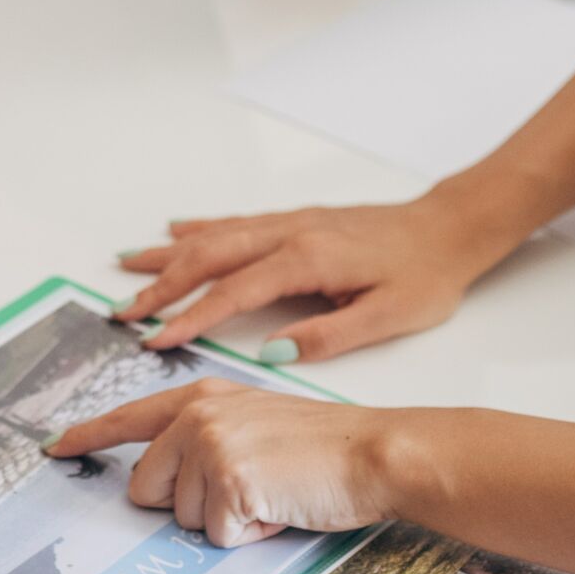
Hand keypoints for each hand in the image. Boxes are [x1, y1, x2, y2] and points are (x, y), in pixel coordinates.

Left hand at [42, 381, 397, 548]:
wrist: (374, 453)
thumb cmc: (325, 448)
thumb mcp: (254, 424)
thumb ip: (206, 439)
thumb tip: (166, 483)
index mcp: (202, 397)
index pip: (130, 418)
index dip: (88, 437)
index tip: (56, 448)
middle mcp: (197, 415)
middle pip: (148, 488)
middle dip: (189, 505)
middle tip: (248, 489)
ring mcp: (210, 446)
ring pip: (183, 518)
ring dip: (227, 521)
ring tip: (273, 494)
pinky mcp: (228, 481)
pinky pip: (216, 536)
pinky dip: (249, 534)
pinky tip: (280, 507)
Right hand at [118, 191, 518, 363]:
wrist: (452, 227)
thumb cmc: (427, 275)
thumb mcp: (389, 316)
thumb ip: (327, 335)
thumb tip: (270, 353)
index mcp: (308, 260)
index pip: (233, 292)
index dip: (190, 317)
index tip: (154, 340)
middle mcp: (290, 234)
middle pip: (210, 257)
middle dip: (162, 286)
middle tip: (122, 312)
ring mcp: (291, 222)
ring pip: (216, 236)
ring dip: (169, 254)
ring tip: (127, 268)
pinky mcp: (297, 220)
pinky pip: (236, 222)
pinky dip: (200, 228)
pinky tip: (176, 231)